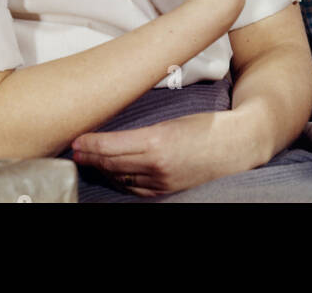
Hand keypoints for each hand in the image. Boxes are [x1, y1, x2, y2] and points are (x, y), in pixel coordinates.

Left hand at [70, 109, 253, 197]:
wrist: (236, 146)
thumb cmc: (207, 127)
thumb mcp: (173, 121)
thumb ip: (144, 132)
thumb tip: (115, 137)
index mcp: (157, 141)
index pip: (110, 146)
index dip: (90, 144)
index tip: (76, 139)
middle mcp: (156, 164)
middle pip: (111, 163)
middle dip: (90, 157)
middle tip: (75, 149)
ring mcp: (161, 181)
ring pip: (120, 177)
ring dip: (102, 169)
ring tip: (88, 160)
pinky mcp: (166, 191)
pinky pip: (135, 188)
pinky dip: (120, 180)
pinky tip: (113, 172)